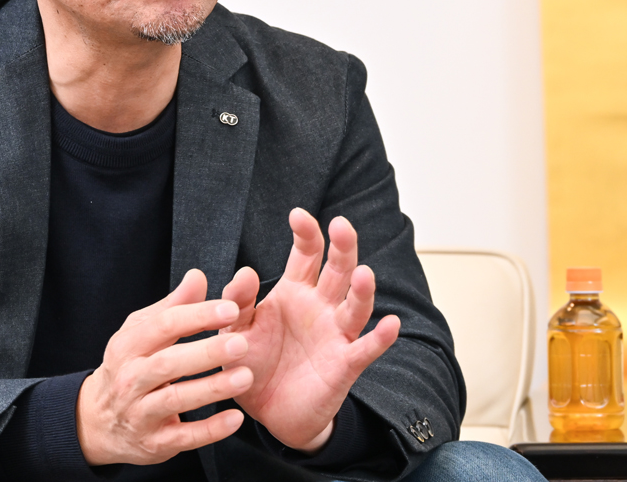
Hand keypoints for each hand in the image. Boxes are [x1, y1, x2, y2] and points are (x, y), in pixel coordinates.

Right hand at [76, 269, 256, 465]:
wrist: (98, 422)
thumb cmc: (129, 366)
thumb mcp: (141, 332)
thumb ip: (173, 306)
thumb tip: (198, 277)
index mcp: (129, 345)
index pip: (163, 326)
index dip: (198, 316)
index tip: (230, 309)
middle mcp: (131, 378)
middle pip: (168, 363)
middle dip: (206, 352)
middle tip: (241, 344)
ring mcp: (140, 412)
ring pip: (175, 400)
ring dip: (212, 388)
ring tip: (245, 376)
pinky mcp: (154, 443)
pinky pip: (184, 437)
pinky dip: (210, 430)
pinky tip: (235, 418)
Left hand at [220, 208, 400, 451]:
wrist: (266, 412)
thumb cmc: (252, 363)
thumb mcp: (235, 330)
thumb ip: (238, 302)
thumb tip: (246, 271)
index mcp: (294, 291)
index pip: (306, 255)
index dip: (306, 234)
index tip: (298, 215)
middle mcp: (320, 307)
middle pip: (338, 271)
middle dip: (342, 248)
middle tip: (342, 225)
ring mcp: (335, 334)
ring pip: (355, 306)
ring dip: (361, 290)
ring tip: (364, 273)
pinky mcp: (345, 365)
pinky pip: (366, 349)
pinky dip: (380, 338)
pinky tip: (391, 324)